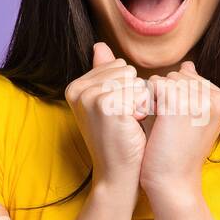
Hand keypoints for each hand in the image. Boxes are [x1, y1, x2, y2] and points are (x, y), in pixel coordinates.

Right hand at [66, 42, 151, 193]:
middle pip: (127, 71)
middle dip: (135, 95)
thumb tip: (99, 45)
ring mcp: (90, 96)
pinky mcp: (106, 105)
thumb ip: (103, 73)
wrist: (118, 173)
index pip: (119, 66)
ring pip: (135, 81)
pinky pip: (140, 93)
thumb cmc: (119, 138)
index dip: (128, 90)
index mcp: (76, 86)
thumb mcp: (109, 102)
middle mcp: (78, 89)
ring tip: (127, 123)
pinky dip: (143, 110)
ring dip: (140, 103)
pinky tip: (131, 127)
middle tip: (124, 120)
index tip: (118, 112)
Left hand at [138, 60, 219, 203]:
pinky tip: (154, 123)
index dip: (175, 98)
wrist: (173, 182)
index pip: (189, 78)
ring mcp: (199, 99)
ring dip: (155, 100)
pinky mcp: (178, 102)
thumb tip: (188, 64)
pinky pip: (153, 85)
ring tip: (164, 127)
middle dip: (165, 97)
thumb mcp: (193, 118)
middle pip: (177, 76)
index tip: (179, 125)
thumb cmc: (178, 152)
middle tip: (171, 128)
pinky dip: (147, 102)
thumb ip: (193, 90)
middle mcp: (217, 97)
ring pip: (164, 80)